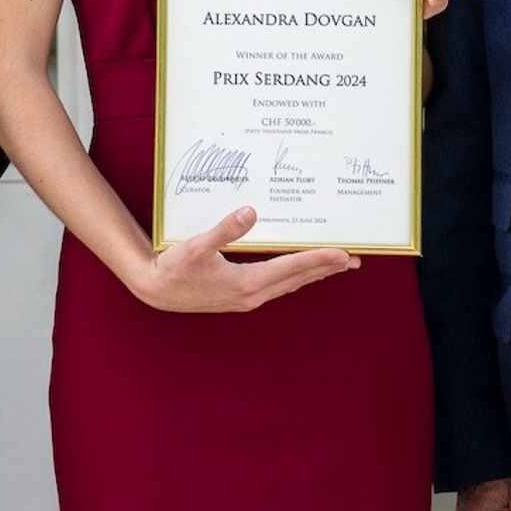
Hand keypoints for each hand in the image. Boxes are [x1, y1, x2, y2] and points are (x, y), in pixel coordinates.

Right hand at [129, 206, 357, 312]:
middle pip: (297, 278)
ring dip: (313, 274)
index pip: (291, 268)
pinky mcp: (240, 296)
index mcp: (246, 283)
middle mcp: (251, 294)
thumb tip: (251, 212)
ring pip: (289, 284)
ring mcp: (246, 298)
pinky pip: (276, 285)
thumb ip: (224, 229)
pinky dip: (294, 276)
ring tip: (335, 264)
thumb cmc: (174, 268)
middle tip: (354, 259)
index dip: (318, 260)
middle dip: (326, 269)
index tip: (344, 254)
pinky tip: (298, 270)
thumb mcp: (196, 246)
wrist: (155, 290)